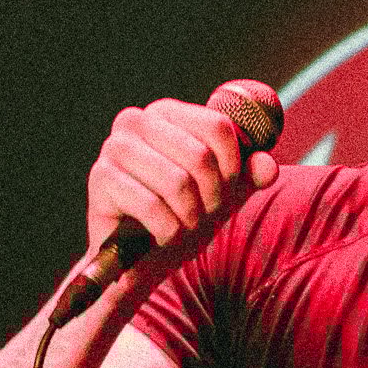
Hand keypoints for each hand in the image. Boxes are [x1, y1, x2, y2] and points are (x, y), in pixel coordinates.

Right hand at [86, 97, 278, 269]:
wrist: (142, 255)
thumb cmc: (185, 212)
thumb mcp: (226, 190)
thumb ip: (250, 174)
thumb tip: (268, 166)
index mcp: (167, 112)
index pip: (218, 126)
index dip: (232, 165)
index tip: (226, 187)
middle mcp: (135, 121)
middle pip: (200, 155)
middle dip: (213, 195)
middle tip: (205, 213)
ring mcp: (114, 148)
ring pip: (177, 182)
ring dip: (191, 216)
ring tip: (186, 225)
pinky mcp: (100, 180)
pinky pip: (150, 206)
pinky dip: (168, 230)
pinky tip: (164, 235)